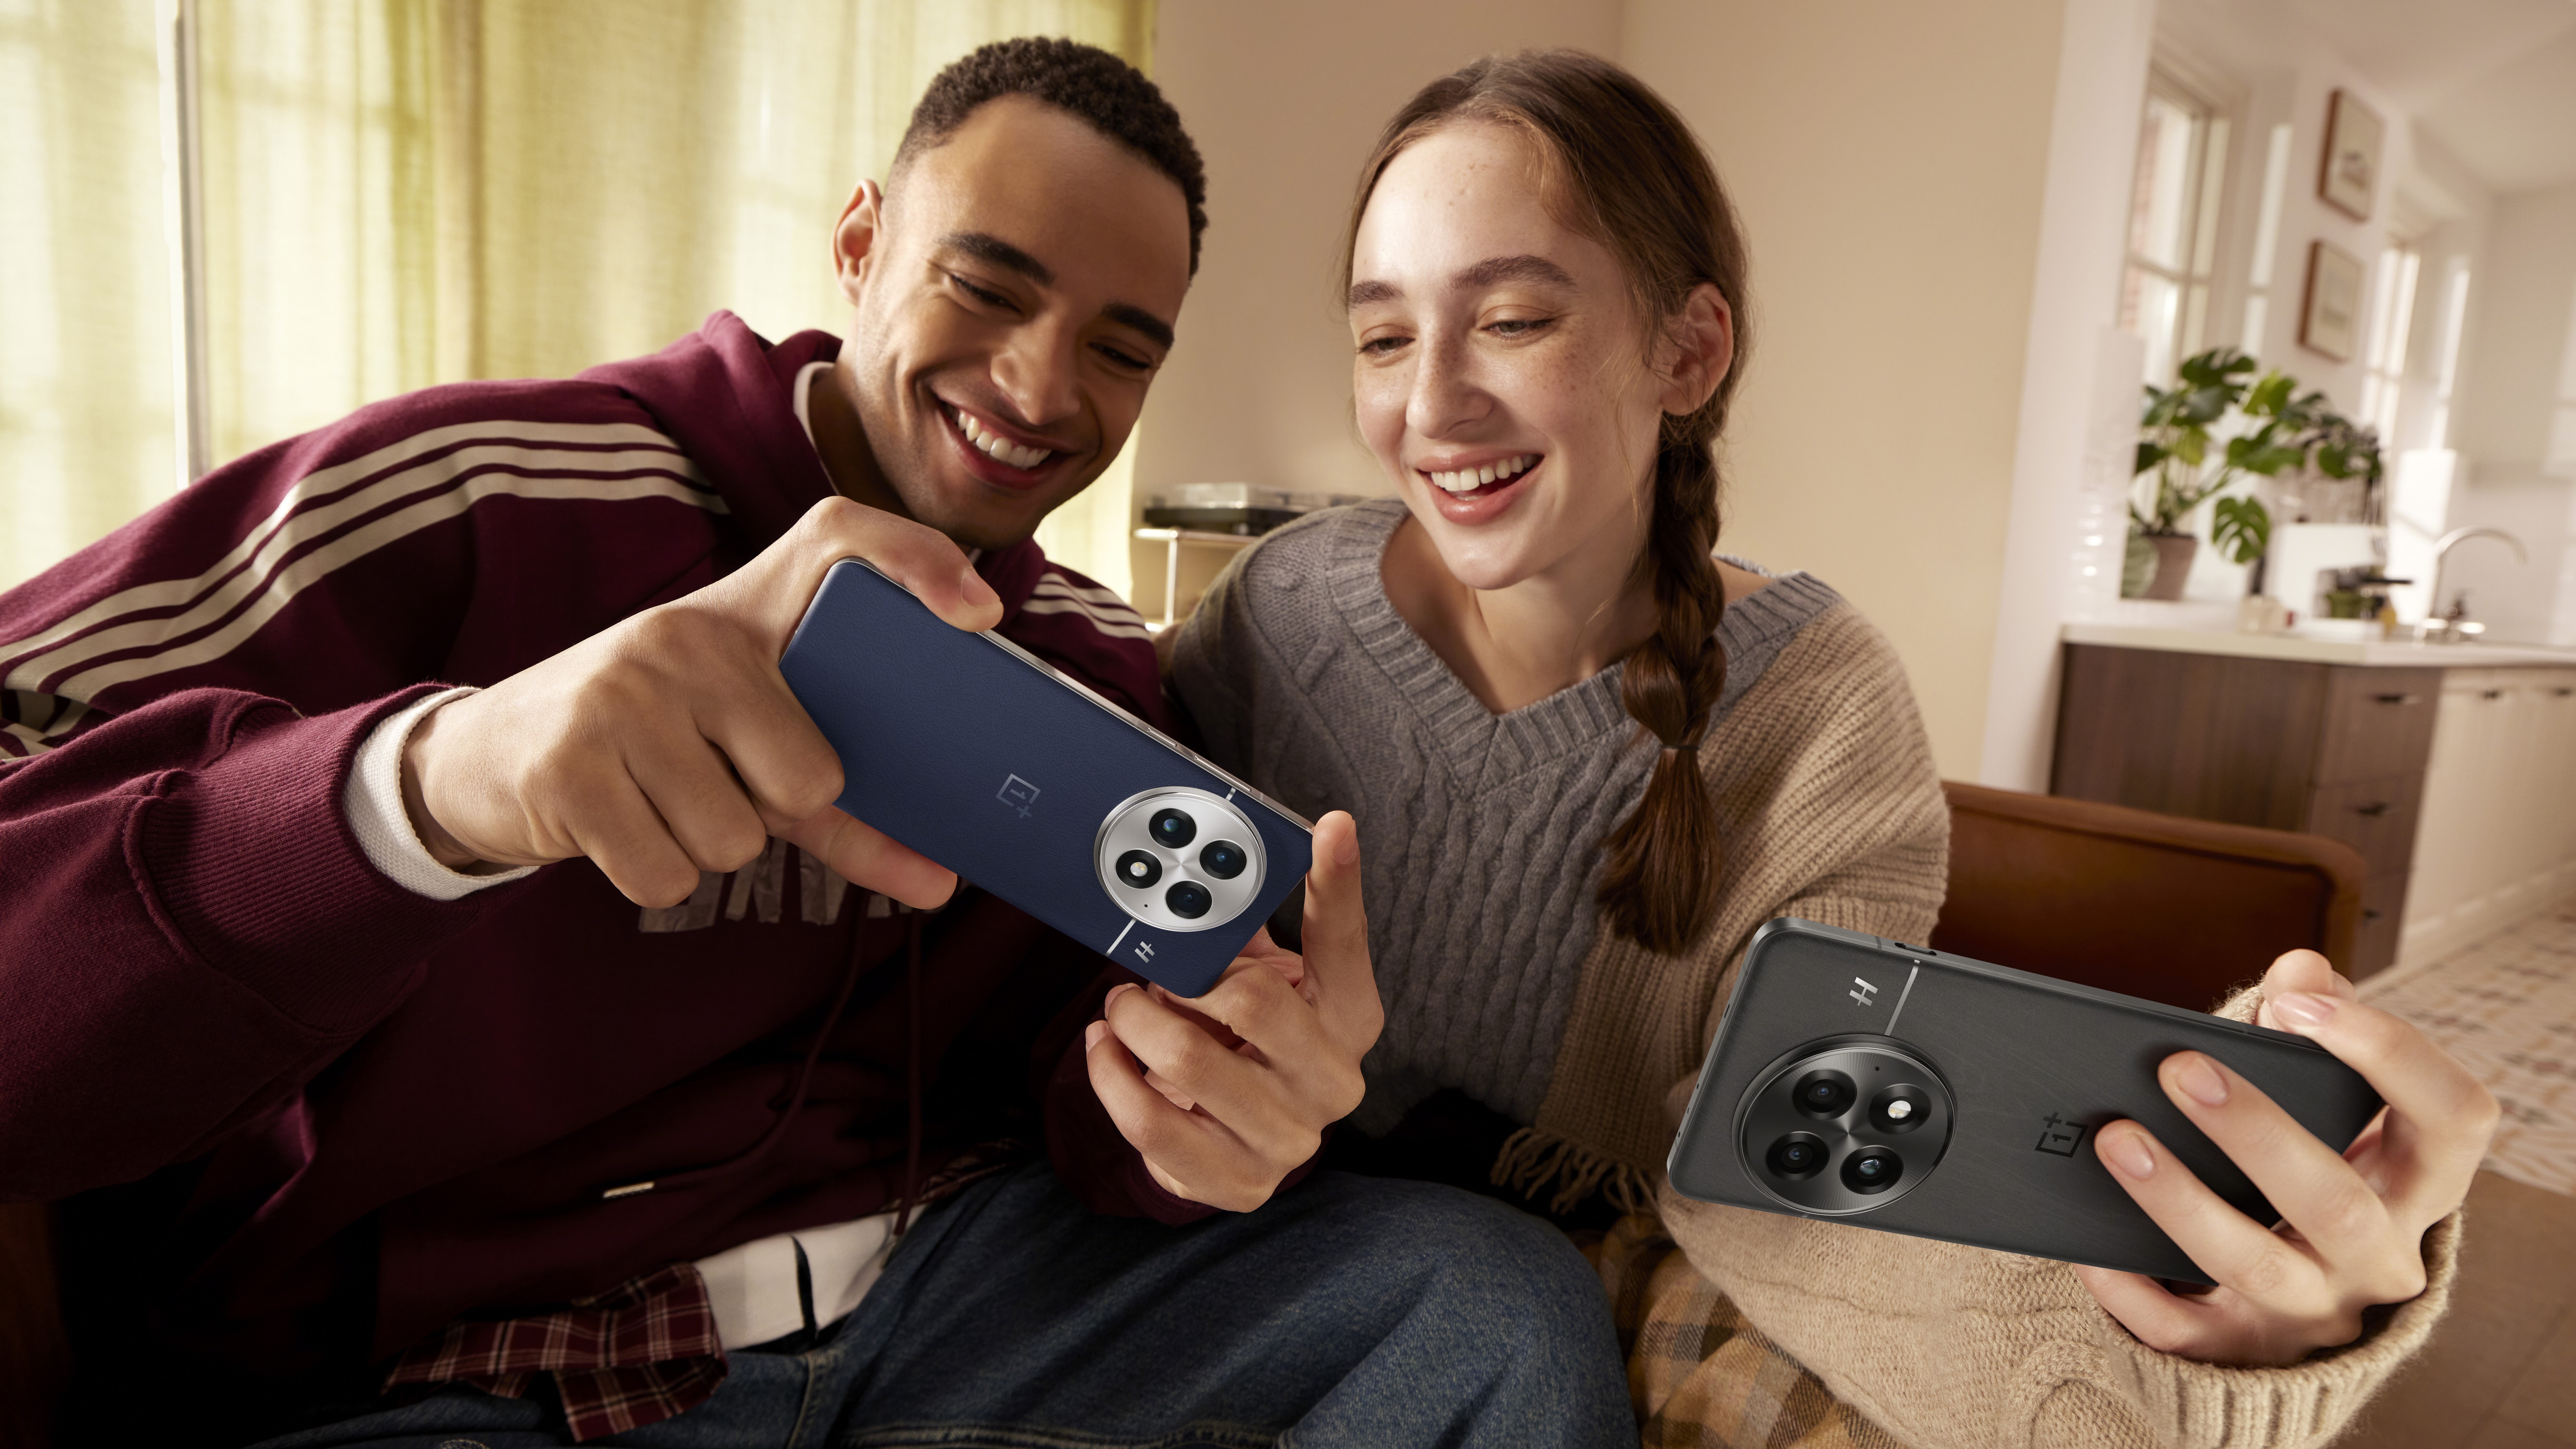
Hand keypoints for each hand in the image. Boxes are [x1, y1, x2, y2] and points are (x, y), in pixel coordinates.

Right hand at [402, 496, 999, 908]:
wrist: (495, 753)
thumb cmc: (654, 744)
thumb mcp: (747, 748)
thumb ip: (848, 808)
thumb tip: (942, 880)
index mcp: (739, 612)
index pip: (844, 541)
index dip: (920, 563)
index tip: (978, 616)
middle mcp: (682, 638)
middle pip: (809, 778)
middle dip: (775, 813)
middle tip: (722, 784)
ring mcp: (618, 699)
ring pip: (735, 840)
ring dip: (709, 849)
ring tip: (664, 803)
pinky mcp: (566, 770)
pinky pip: (666, 874)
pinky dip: (654, 874)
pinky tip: (622, 826)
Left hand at [1082, 810, 1383, 1210]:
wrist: (1235, 1144)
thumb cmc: (1245, 1047)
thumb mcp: (1257, 984)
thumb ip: (1241, 933)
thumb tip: (1207, 868)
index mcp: (1350, 1019)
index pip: (1345, 943)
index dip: (1339, 884)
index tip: (1332, 826)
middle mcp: (1334, 1080)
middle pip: (1252, 1001)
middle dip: (1183, 978)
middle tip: (1151, 972)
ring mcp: (1290, 1138)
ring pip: (1187, 1061)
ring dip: (1135, 1023)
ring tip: (1120, 1011)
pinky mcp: (1238, 1182)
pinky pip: (1150, 1121)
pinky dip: (1110, 1076)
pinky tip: (1105, 1052)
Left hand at [2073, 949, 2497, 1364]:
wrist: (2302, 1282)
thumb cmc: (2315, 1158)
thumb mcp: (2333, 1100)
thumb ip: (2316, 1026)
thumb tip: (2300, 970)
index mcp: (2420, 1180)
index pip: (2453, 1114)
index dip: (2389, 1052)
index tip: (2300, 1003)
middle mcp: (2382, 1255)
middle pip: (2337, 1203)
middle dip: (2255, 1133)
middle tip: (2179, 1068)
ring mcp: (2318, 1309)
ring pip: (2254, 1267)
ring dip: (2180, 1202)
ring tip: (2116, 1138)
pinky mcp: (2248, 1349)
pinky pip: (2186, 1330)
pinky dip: (2133, 1289)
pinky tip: (2091, 1247)